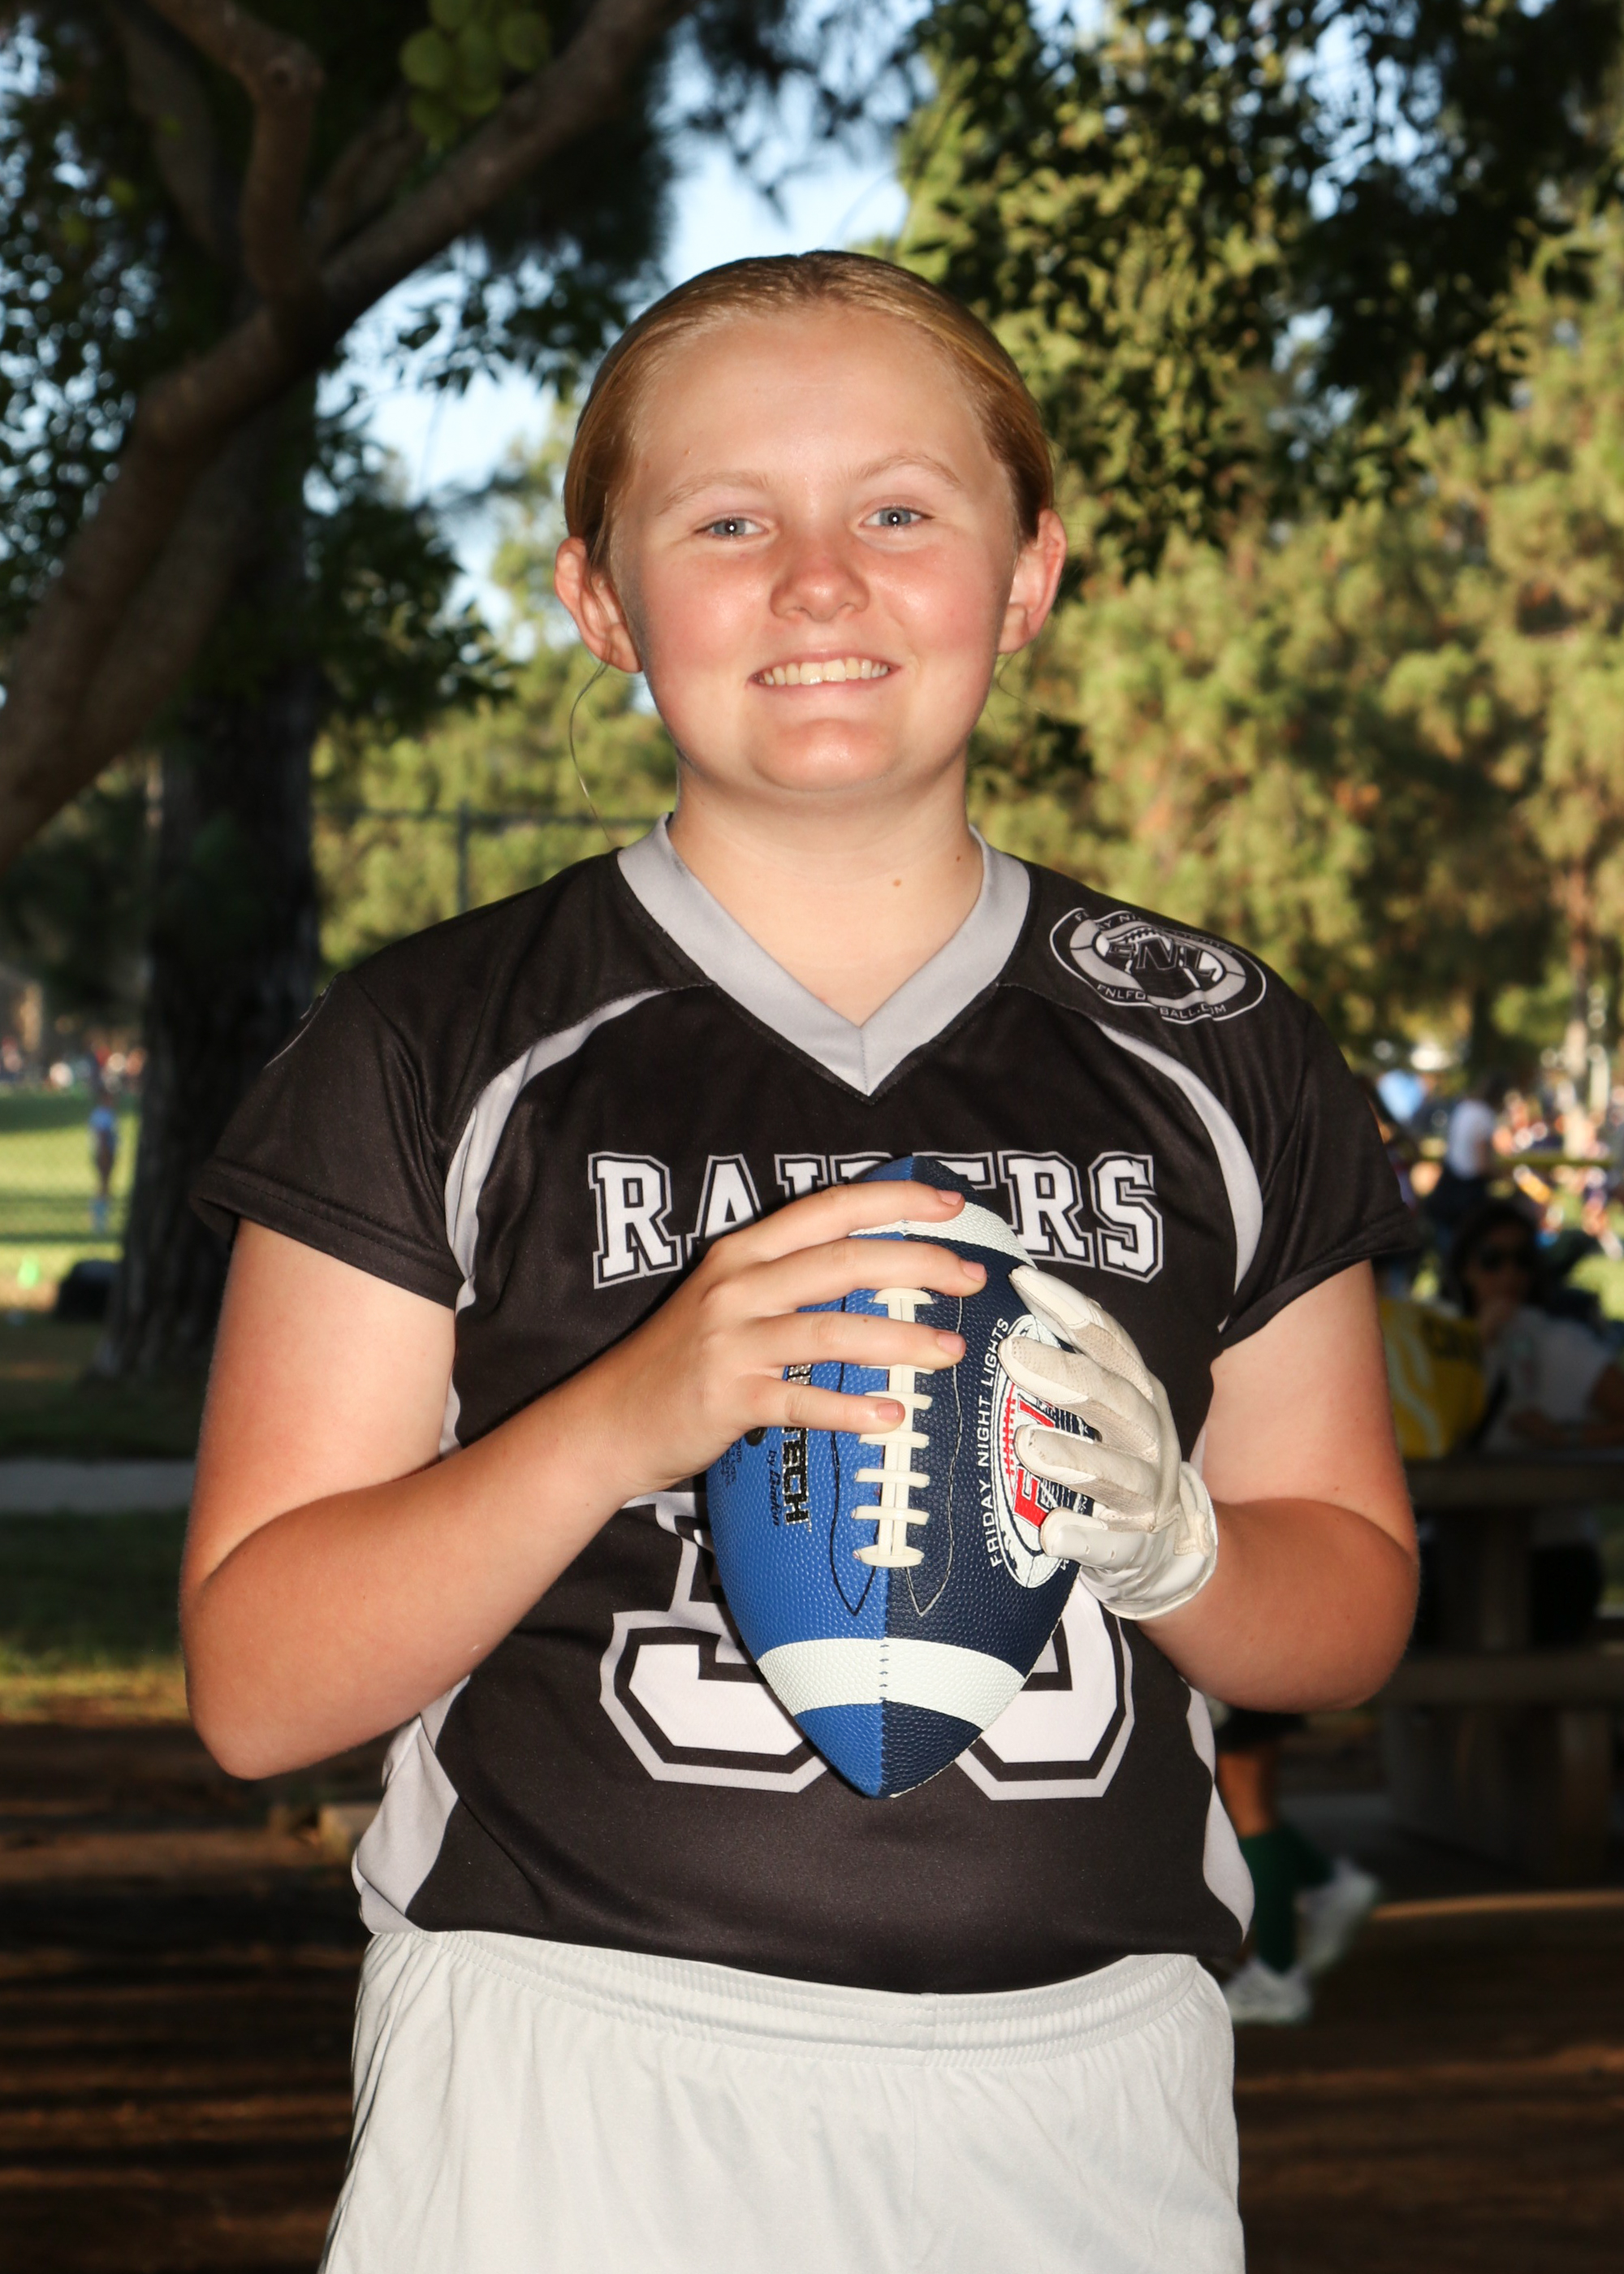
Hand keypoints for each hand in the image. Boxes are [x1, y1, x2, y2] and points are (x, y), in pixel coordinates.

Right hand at [592, 1180, 986, 1498]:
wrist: (608, 1421)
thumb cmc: (682, 1359)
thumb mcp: (728, 1297)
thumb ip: (789, 1275)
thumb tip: (876, 1265)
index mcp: (745, 1252)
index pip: (831, 1208)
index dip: (896, 1201)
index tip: (951, 1206)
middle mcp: (739, 1286)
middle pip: (845, 1260)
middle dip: (919, 1264)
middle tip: (971, 1278)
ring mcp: (733, 1341)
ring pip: (834, 1329)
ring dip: (901, 1339)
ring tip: (950, 1351)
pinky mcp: (729, 1397)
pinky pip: (803, 1401)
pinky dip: (852, 1409)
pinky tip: (893, 1417)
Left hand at [996, 1265, 1217, 1620]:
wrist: (1166, 1547)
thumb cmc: (1112, 1459)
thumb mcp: (1103, 1408)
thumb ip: (1067, 1367)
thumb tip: (1001, 1309)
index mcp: (1138, 1393)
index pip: (1109, 1343)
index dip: (1070, 1310)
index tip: (1022, 1281)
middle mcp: (1148, 1435)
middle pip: (1112, 1399)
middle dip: (1064, 1374)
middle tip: (1011, 1355)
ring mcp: (1146, 1492)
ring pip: (1114, 1470)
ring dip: (1073, 1454)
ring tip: (1025, 1444)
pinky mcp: (1134, 1544)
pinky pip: (1111, 1541)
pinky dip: (1085, 1536)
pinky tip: (1054, 1531)